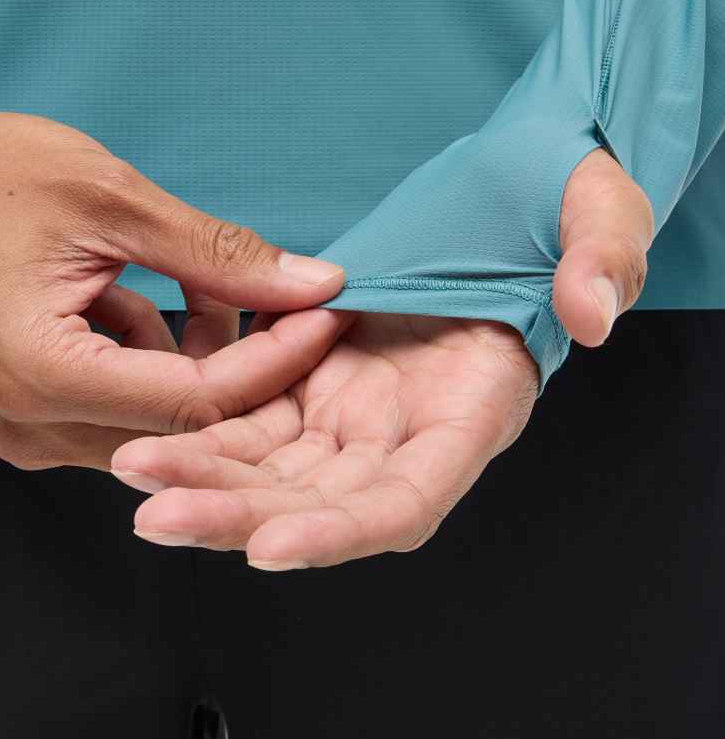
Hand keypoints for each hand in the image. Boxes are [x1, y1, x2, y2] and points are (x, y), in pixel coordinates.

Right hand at [0, 47, 344, 470]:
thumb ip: (217, 255)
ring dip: (203, 358)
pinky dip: (161, 357)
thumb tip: (316, 287)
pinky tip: (159, 298)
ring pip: (161, 423)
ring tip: (210, 280)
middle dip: (247, 365)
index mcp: (39, 374)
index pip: (196, 404)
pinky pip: (128, 408)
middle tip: (288, 299)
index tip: (325, 312)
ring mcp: (27, 430)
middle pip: (183, 427)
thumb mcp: (112, 199)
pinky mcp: (33, 416)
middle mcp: (29, 426)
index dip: (275, 362)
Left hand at [108, 144, 653, 564]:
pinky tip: (144, 428)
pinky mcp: (312, 384)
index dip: (342, 530)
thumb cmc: (552, 199)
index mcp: (476, 415)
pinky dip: (200, 425)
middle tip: (157, 516)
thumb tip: (595, 311)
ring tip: (133, 472)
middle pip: (318, 503)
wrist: (493, 191)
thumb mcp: (596, 206)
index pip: (408, 500)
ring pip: (269, 469)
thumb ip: (605, 254)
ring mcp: (354, 417)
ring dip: (202, 478)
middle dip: (239, 515)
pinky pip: (247, 417)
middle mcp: (407, 437)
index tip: (272, 547)